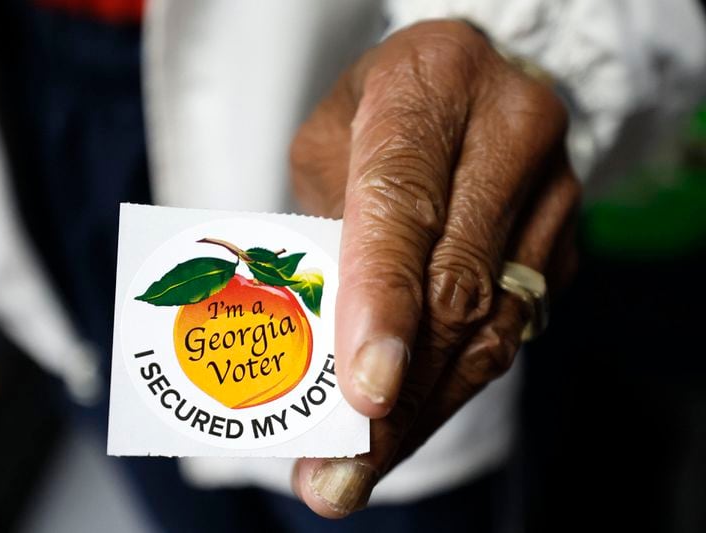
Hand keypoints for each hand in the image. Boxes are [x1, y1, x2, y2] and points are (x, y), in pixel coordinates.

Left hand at [289, 20, 580, 516]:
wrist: (472, 86)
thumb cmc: (381, 111)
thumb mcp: (330, 141)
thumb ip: (324, 228)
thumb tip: (320, 354)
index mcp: (431, 83)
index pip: (403, 200)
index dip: (383, 300)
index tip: (365, 388)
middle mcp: (510, 131)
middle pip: (454, 285)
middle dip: (396, 391)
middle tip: (340, 469)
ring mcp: (551, 194)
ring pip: (490, 327)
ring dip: (423, 408)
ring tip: (361, 469)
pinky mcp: (561, 248)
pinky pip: (508, 333)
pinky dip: (450, 384)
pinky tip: (406, 422)